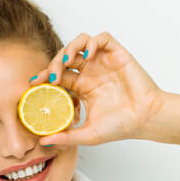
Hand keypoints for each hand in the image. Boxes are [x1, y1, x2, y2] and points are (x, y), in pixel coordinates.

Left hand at [28, 32, 165, 146]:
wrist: (146, 119)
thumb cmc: (122, 126)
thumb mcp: (89, 134)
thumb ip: (67, 137)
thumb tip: (43, 142)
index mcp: (82, 88)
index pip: (58, 75)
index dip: (44, 76)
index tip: (33, 83)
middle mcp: (91, 72)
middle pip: (65, 57)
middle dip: (54, 64)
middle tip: (51, 78)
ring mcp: (103, 62)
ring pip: (80, 43)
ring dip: (69, 48)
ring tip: (65, 62)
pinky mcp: (117, 54)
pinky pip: (101, 38)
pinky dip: (91, 42)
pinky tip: (87, 55)